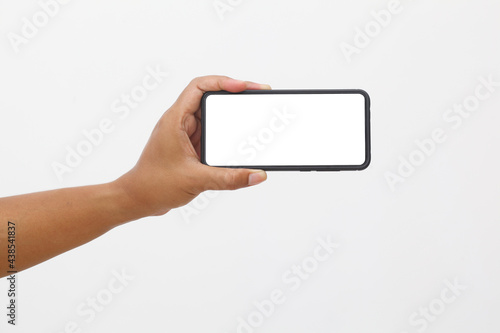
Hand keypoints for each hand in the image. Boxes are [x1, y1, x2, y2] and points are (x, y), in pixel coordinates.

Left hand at [115, 76, 270, 216]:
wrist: (138, 200)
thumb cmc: (154, 185)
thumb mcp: (196, 180)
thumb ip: (229, 178)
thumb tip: (257, 175)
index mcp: (175, 120)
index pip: (199, 87)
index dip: (223, 82)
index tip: (243, 88)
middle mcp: (180, 123)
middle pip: (210, 98)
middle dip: (234, 96)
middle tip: (257, 96)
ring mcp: (186, 134)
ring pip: (212, 117)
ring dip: (231, 117)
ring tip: (253, 116)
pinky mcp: (190, 147)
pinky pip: (212, 134)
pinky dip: (226, 135)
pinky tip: (240, 141)